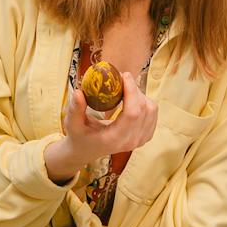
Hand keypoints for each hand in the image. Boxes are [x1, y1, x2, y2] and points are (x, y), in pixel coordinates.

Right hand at [44, 71, 158, 183]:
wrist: (86, 150)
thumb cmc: (79, 135)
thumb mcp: (72, 124)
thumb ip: (74, 109)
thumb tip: (78, 92)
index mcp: (115, 139)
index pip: (132, 113)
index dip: (132, 91)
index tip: (124, 76)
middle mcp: (131, 141)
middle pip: (144, 109)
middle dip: (136, 89)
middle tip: (123, 79)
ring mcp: (140, 140)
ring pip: (151, 110)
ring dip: (141, 95)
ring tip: (126, 89)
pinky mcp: (145, 136)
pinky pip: (153, 114)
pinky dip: (146, 102)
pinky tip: (133, 99)